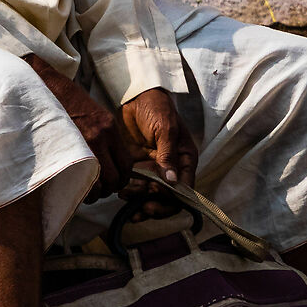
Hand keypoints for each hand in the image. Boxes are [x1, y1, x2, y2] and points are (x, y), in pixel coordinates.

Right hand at [26, 55, 126, 189]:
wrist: (43, 83)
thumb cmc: (66, 100)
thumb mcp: (93, 114)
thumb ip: (103, 137)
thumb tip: (106, 162)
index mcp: (110, 128)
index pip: (126, 166)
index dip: (120, 180)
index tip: (110, 184)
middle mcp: (101, 136)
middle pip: (114, 179)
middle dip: (106, 190)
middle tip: (96, 191)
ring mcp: (83, 142)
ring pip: (97, 184)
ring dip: (91, 193)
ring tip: (82, 190)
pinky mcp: (64, 147)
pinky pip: (78, 179)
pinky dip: (77, 189)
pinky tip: (70, 186)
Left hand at [118, 87, 195, 210]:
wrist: (135, 98)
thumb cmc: (156, 108)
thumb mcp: (165, 129)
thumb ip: (168, 155)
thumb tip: (173, 182)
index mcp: (185, 159)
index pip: (185, 189)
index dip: (171, 199)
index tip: (154, 197)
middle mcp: (172, 168)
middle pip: (168, 199)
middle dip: (155, 206)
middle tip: (140, 208)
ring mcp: (155, 170)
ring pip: (151, 197)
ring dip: (139, 201)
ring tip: (124, 194)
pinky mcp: (138, 169)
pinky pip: (137, 189)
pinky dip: (130, 196)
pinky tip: (121, 194)